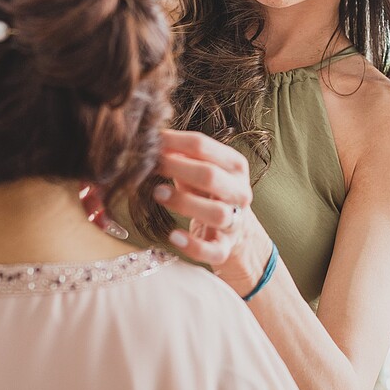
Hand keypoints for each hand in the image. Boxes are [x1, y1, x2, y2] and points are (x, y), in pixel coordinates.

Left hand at [150, 129, 262, 288]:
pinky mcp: (225, 247)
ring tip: (158, 194)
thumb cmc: (209, 193)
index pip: (203, 145)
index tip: (150, 140)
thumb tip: (149, 140)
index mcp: (234, 165)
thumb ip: (181, 156)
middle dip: (177, 168)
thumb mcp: (200, 170)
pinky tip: (173, 236)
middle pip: (211, 176)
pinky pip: (212, 250)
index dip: (173, 141)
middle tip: (152, 166)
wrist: (236, 229)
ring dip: (184, 202)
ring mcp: (235, 221)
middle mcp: (239, 192)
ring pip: (216, 213)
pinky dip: (192, 245)